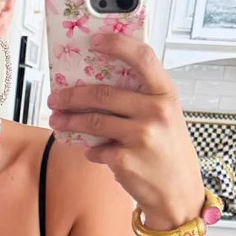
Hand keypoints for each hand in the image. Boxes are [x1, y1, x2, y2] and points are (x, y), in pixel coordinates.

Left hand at [47, 32, 205, 228]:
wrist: (179, 195)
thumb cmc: (170, 154)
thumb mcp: (167, 118)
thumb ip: (142, 99)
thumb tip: (100, 84)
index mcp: (166, 95)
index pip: (142, 57)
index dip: (117, 44)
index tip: (94, 40)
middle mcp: (155, 112)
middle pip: (103, 94)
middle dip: (72, 96)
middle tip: (56, 97)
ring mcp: (140, 136)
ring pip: (92, 122)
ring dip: (69, 121)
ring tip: (57, 119)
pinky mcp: (125, 160)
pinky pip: (96, 149)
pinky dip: (90, 150)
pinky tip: (91, 150)